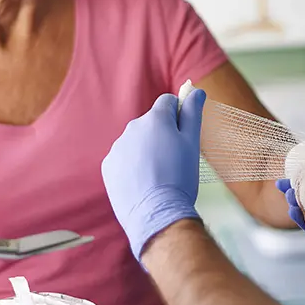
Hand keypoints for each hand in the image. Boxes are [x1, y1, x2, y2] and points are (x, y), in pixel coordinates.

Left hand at [102, 90, 204, 260]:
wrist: (156, 214)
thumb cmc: (180, 177)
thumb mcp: (192, 143)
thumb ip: (193, 113)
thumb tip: (196, 91)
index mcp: (154, 119)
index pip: (168, 102)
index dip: (179, 114)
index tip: (184, 133)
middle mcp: (131, 128)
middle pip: (151, 123)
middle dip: (162, 135)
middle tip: (175, 161)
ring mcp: (117, 148)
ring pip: (137, 142)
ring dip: (147, 151)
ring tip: (159, 176)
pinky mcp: (108, 166)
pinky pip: (123, 159)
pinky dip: (133, 166)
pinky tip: (143, 183)